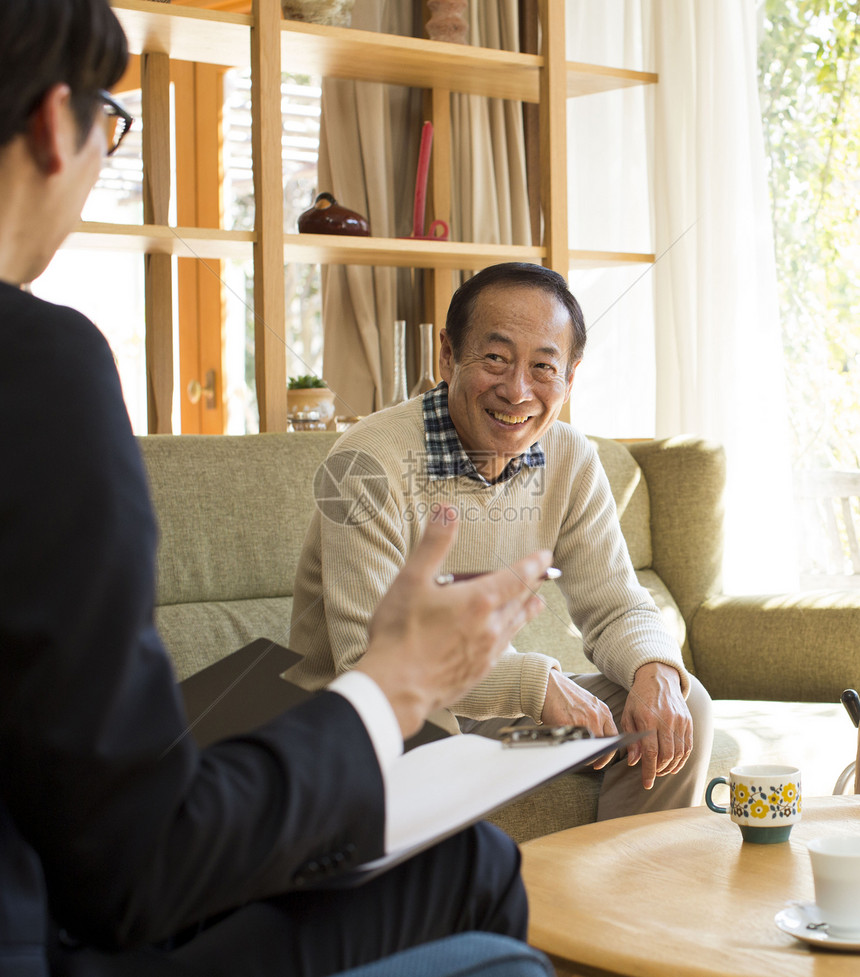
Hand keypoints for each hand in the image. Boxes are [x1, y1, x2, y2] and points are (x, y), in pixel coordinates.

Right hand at [358, 504, 551, 737]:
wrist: (396, 688)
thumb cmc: (400, 634)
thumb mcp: (412, 579)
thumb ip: (434, 543)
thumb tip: (447, 510)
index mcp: (478, 600)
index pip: (517, 577)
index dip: (534, 564)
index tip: (546, 556)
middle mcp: (489, 627)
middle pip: (521, 602)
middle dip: (533, 587)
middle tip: (543, 578)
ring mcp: (485, 653)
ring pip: (515, 627)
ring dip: (526, 612)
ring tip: (535, 605)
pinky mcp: (477, 674)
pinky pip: (502, 650)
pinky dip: (509, 636)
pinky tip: (503, 639)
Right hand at [539, 671, 617, 768]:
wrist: (547, 685)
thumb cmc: (564, 694)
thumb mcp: (587, 703)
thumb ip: (595, 717)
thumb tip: (597, 738)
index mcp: (603, 710)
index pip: (614, 736)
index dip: (609, 750)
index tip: (604, 757)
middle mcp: (597, 716)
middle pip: (605, 745)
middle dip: (601, 757)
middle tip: (595, 763)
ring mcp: (584, 721)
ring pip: (592, 748)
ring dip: (586, 756)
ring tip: (579, 755)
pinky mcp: (570, 725)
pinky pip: (575, 746)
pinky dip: (573, 751)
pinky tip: (569, 749)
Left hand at [621, 662, 692, 789]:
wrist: (658, 677)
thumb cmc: (639, 698)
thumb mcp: (628, 714)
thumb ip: (631, 739)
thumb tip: (634, 762)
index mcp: (648, 719)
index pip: (651, 752)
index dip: (649, 771)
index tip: (646, 784)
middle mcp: (666, 720)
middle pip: (666, 755)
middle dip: (659, 770)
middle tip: (653, 775)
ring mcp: (680, 721)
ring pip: (679, 753)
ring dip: (671, 767)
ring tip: (661, 770)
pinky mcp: (688, 721)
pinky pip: (688, 746)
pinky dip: (682, 759)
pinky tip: (674, 764)